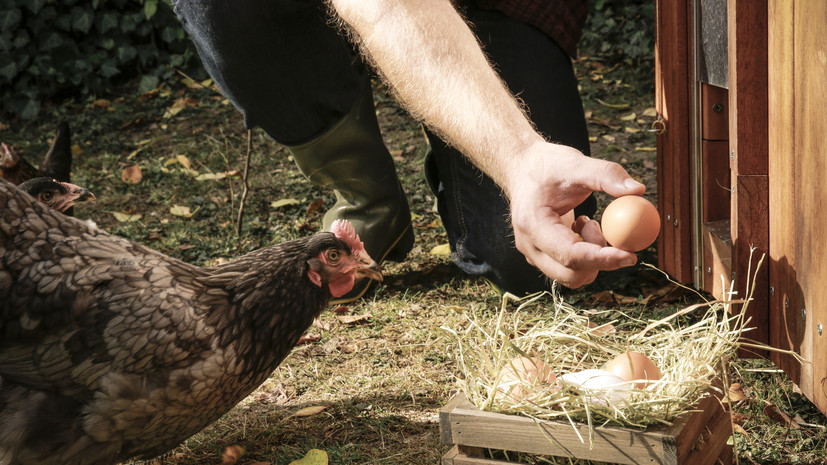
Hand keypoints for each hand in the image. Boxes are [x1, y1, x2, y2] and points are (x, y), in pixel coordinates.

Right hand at [506, 142, 645, 287]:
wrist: (522, 168)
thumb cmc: (547, 165)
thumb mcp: (576, 163)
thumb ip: (606, 175)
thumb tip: (638, 189)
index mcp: (533, 225)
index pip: (570, 255)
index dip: (602, 259)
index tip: (630, 255)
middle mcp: (529, 246)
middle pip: (571, 275)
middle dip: (598, 260)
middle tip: (607, 231)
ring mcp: (534, 254)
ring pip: (572, 277)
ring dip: (591, 257)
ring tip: (587, 223)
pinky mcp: (542, 256)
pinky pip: (569, 269)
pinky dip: (585, 256)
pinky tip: (580, 228)